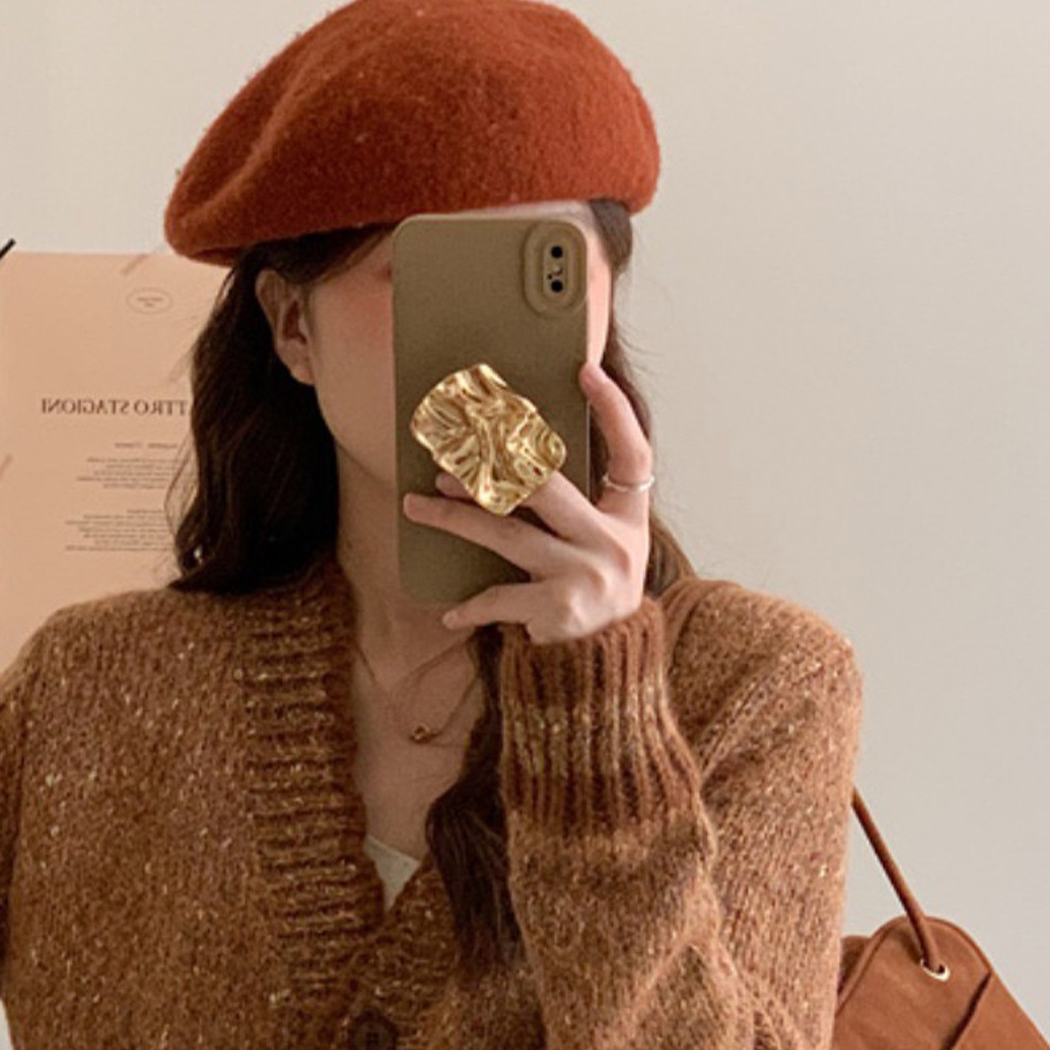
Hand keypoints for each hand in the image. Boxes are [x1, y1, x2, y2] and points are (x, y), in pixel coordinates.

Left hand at [400, 359, 653, 645]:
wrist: (611, 678)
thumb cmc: (598, 606)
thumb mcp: (606, 555)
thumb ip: (576, 516)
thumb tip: (511, 468)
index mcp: (628, 522)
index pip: (632, 453)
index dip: (615, 410)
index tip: (587, 371)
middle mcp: (613, 544)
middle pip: (546, 486)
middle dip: (490, 467)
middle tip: (446, 456)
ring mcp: (585, 577)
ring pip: (506, 535)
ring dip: (455, 518)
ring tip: (416, 504)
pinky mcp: (558, 611)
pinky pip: (499, 598)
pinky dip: (471, 607)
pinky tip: (450, 613)